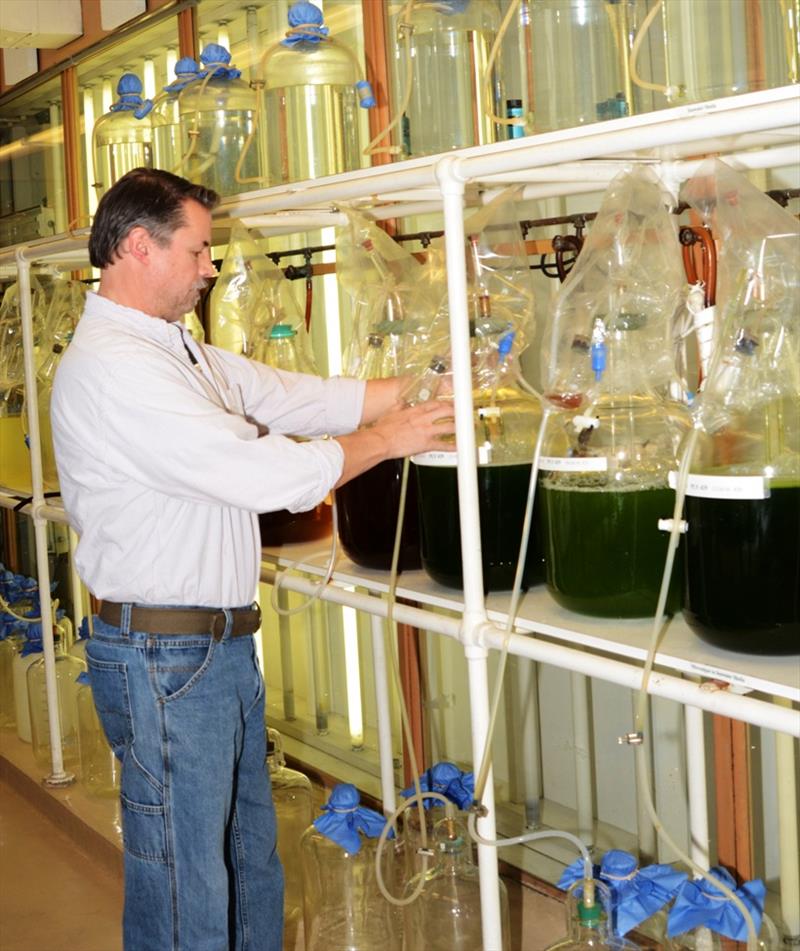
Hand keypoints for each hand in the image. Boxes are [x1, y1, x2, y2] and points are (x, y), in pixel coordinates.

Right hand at [335, 399, 454, 486]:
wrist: (380, 441)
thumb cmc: (383, 429)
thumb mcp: (391, 411)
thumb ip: (399, 405)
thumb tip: (401, 401)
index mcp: (416, 410)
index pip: (436, 403)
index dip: (446, 403)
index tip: (451, 405)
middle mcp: (424, 418)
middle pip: (447, 411)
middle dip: (457, 412)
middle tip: (463, 415)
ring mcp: (426, 430)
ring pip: (449, 426)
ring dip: (459, 428)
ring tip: (466, 429)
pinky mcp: (426, 443)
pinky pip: (443, 445)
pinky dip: (452, 447)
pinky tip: (458, 448)